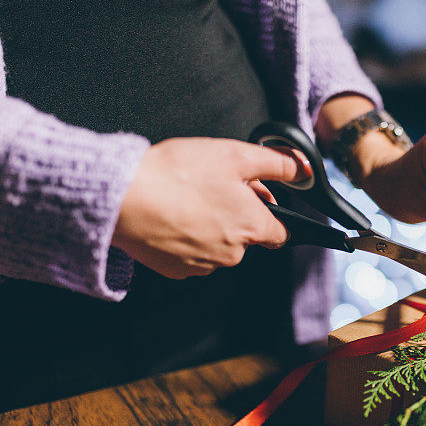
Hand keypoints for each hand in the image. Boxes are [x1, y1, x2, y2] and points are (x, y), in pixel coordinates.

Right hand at [111, 138, 307, 278]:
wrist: (124, 200)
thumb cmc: (177, 175)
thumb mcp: (234, 155)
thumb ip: (275, 163)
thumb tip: (302, 169)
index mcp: (252, 227)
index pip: (281, 233)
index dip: (272, 211)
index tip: (257, 197)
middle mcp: (232, 254)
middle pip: (246, 236)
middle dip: (235, 213)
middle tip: (211, 185)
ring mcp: (202, 265)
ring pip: (218, 245)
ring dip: (209, 224)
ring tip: (186, 197)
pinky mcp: (175, 269)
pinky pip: (190, 253)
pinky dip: (185, 236)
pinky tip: (171, 213)